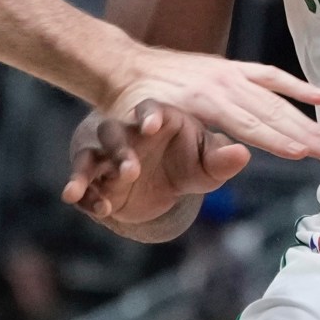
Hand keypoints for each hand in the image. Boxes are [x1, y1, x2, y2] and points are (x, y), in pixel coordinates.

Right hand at [62, 102, 248, 225]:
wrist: (166, 186)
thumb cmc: (189, 162)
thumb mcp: (208, 164)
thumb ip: (223, 159)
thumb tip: (243, 153)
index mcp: (156, 120)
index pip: (148, 109)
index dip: (148, 115)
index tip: (152, 125)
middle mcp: (126, 134)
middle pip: (112, 132)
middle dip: (118, 149)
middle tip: (132, 170)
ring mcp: (105, 156)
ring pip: (89, 157)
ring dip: (84, 172)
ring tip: (76, 191)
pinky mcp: (95, 181)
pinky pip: (83, 185)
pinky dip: (85, 196)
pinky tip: (99, 209)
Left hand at [104, 42, 319, 160]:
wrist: (124, 66)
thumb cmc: (130, 102)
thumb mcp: (141, 120)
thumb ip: (158, 126)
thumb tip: (165, 131)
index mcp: (203, 100)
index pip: (248, 125)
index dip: (275, 141)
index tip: (302, 154)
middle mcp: (223, 84)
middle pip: (271, 113)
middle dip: (303, 134)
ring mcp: (229, 74)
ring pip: (276, 99)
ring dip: (306, 119)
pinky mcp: (231, 69)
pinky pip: (270, 77)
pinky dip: (295, 86)